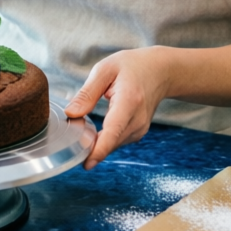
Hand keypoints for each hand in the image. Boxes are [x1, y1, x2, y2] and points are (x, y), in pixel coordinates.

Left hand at [63, 48, 170, 168]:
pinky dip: (104, 138)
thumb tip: (70, 114)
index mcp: (129, 102)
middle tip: (72, 133)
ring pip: (112, 144)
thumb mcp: (105, 70)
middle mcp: (137, 120)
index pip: (113, 132)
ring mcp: (140, 129)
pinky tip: (97, 128)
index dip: (99, 150)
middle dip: (88, 144)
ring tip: (85, 126)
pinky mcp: (138, 133)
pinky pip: (116, 141)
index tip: (86, 164)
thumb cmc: (131, 67)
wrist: (159, 71)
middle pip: (110, 142)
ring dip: (96, 141)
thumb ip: (87, 93)